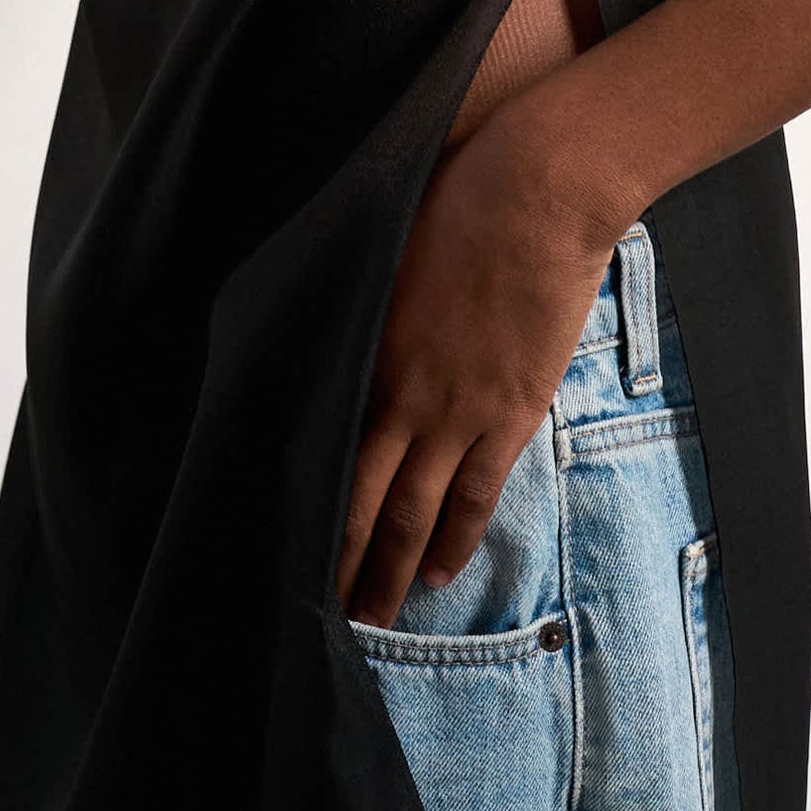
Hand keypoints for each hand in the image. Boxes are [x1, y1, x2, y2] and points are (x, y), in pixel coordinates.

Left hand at [333, 86, 629, 628]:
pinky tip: (435, 574)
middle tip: (315, 613)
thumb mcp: (378, 249)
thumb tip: (325, 319)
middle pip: (356, 500)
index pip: (319, 448)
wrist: (536, 194)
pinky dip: (454, 541)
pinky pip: (476, 496)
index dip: (299, 502)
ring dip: (389, 571)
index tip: (275, 539)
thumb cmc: (452, 201)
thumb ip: (355, 302)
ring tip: (372, 617)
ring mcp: (459, 411)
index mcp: (360, 351)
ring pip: (414, 515)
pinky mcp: (511, 413)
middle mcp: (401, 395)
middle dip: (334, 562)